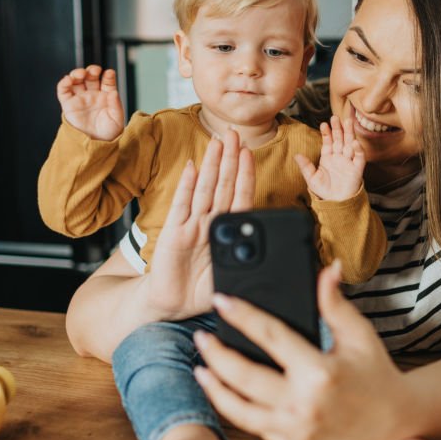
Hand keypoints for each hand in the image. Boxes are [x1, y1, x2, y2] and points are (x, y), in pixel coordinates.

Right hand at [56, 65, 124, 140]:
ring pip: (76, 81)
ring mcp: (80, 99)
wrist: (95, 145)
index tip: (109, 73)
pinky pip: (64, 91)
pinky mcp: (68, 104)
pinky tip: (68, 79)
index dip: (108, 76)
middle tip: (95, 70)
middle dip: (91, 70)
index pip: (106, 81)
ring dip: (77, 73)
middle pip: (90, 77)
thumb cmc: (109, 133)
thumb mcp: (117, 119)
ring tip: (81, 74)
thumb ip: (116, 105)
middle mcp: (92, 95)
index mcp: (106, 96)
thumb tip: (113, 92)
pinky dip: (64, 83)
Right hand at [146, 130, 254, 319]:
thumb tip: (268, 259)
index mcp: (227, 232)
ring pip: (205, 189)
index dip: (245, 175)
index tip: (250, 153)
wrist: (172, 305)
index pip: (240, 197)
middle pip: (223, 185)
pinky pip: (181, 205)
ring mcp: (191, 226)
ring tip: (218, 142)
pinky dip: (187, 186)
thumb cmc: (202, 292)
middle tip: (235, 133)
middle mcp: (209, 223)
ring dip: (212, 165)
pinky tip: (193, 168)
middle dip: (230, 159)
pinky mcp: (173, 233)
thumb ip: (246, 266)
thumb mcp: (232, 279)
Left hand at [192, 261, 406, 439]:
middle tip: (202, 336)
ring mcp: (296, 430)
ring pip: (239, 409)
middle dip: (216, 354)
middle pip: (243, 376)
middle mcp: (304, 404)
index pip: (270, 336)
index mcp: (320, 372)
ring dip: (214, 387)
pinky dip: (234, 409)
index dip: (242, 316)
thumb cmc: (374, 371)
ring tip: (201, 368)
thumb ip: (335, 303)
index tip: (221, 301)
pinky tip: (224, 392)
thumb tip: (327, 269)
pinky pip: (253, 426)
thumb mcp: (359, 333)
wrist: (392, 419)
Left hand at [294, 115, 364, 201]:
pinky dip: (357, 150)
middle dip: (338, 128)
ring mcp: (348, 162)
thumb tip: (296, 155)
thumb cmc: (324, 191)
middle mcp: (339, 157)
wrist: (336, 203)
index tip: (323, 124)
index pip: (328, 142)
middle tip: (335, 117)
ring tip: (347, 122)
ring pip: (350, 144)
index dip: (326, 133)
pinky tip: (353, 143)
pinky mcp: (357, 169)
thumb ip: (305, 166)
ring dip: (349, 133)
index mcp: (328, 158)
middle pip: (340, 139)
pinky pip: (359, 157)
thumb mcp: (312, 178)